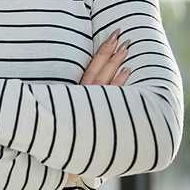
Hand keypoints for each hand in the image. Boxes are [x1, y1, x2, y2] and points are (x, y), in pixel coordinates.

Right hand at [68, 27, 131, 184]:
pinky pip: (112, 93)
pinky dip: (121, 81)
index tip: (112, 36)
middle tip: (122, 33)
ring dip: (117, 61)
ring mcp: (92, 103)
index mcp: (74, 91)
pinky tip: (129, 70)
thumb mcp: (64, 112)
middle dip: (111, 50)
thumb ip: (70, 101)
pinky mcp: (100, 113)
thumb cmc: (64, 134)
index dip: (102, 51)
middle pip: (99, 68)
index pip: (90, 66)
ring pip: (107, 77)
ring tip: (127, 47)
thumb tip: (69, 89)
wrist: (60, 156)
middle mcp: (83, 95)